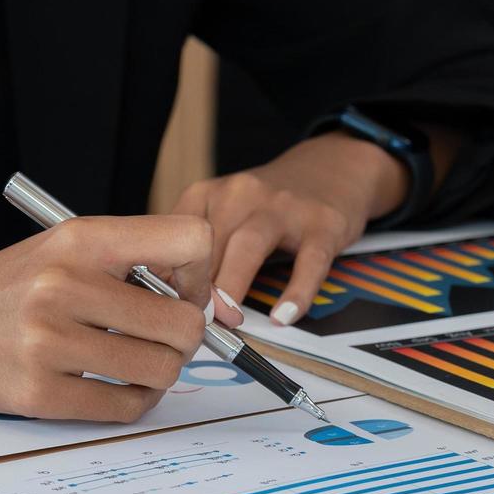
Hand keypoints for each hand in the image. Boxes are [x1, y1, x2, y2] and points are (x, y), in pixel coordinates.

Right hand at [0, 215, 240, 420]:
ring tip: (136, 363)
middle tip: (162, 339)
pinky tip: (116, 387)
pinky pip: (123, 407)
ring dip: (161, 373)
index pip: (188, 241)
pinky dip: (134, 401)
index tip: (184, 292)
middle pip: (182, 322)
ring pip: (160, 369)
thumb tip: (203, 299)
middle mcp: (63, 285)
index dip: (201, 274)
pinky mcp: (37, 393)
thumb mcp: (61, 249)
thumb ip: (128, 262)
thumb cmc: (5, 289)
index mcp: (78, 239)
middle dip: (185, 338)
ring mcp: (47, 342)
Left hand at [174, 133, 407, 325]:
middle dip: (196, 287)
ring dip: (231, 286)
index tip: (163, 307)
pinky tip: (283, 317)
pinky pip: (309, 261)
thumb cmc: (266, 205)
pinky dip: (297, 291)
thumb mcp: (223, 213)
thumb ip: (196, 250)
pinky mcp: (323, 224)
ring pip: (249, 245)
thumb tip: (165, 299)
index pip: (177, 235)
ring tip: (226, 321)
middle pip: (209, 242)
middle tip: (190, 325)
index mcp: (209, 193)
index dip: (166, 273)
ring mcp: (284, 207)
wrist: (331, 168)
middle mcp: (242, 194)